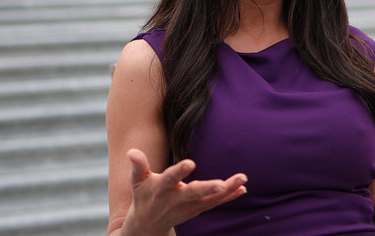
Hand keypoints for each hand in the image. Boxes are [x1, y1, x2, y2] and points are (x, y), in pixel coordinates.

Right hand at [121, 149, 247, 235]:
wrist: (148, 224)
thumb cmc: (144, 195)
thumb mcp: (137, 181)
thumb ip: (137, 166)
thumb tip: (131, 151)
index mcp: (160, 189)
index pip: (170, 178)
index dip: (179, 171)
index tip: (190, 163)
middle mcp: (176, 199)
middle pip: (193, 193)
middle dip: (207, 188)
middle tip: (221, 183)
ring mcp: (188, 207)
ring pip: (210, 199)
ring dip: (227, 190)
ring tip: (242, 180)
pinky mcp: (197, 210)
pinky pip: (215, 204)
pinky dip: (229, 197)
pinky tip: (242, 188)